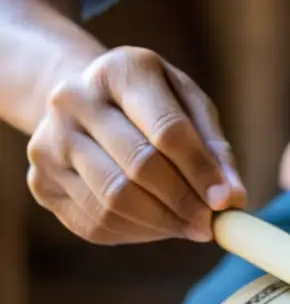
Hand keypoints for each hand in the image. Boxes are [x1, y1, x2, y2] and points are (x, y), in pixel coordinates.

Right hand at [26, 46, 244, 244]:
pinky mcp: (41, 181)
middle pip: (139, 167)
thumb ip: (215, 149)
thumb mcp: (190, 107)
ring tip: (190, 227)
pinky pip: (96, 222)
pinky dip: (136, 232)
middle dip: (183, 203)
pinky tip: (157, 224)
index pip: (167, 131)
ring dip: (162, 223)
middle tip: (210, 225)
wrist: (84, 102)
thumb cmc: (151, 105)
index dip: (200, 172)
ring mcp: (49, 141)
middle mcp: (74, 100)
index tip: (225, 203)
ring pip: (114, 201)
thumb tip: (232, 199)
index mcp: (120, 71)